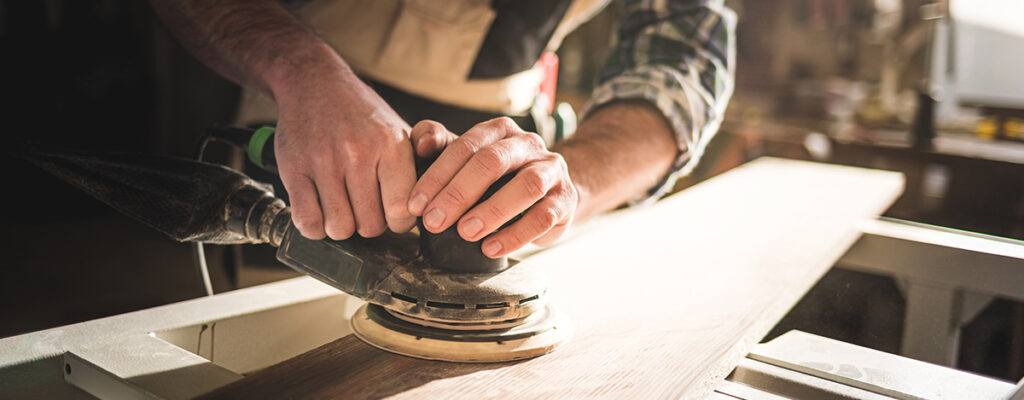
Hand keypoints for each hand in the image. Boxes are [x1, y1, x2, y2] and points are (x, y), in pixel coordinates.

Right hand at [273, 71, 416, 239]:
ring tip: (343, 208)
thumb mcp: (400, 131)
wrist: (314, 84)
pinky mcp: (294, 168)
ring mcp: (324, 161)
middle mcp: (358, 153)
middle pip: (370, 226)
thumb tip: (435, 200)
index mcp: (392, 145)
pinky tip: (320, 211)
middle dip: (369, 224)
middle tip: (365, 207)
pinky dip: (315, 226)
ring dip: (342, 226)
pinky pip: (308, 221)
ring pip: (339, 228)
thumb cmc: (362, 116)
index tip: (393, 215)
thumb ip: (422, 163)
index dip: (399, 223)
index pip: (402, 211)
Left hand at [407, 118, 578, 257]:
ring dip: (493, 211)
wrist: (547, 192)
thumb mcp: (465, 158)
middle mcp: (528, 144)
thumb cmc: (497, 177)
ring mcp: (551, 170)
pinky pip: (544, 216)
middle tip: (434, 221)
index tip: (416, 205)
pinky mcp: (565, 199)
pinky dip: (516, 235)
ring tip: (466, 233)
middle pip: (494, 161)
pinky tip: (491, 248)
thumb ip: (438, 143)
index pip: (465, 146)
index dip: (437, 175)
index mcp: (499, 130)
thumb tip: (421, 142)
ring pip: (527, 186)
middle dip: (459, 193)